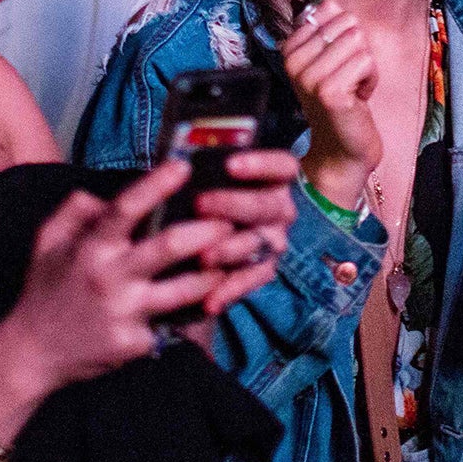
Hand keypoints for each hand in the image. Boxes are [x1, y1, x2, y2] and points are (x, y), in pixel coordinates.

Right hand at [0, 161, 233, 395]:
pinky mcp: (136, 344)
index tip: (184, 166)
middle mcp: (110, 278)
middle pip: (169, 247)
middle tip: (231, 219)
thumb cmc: (45, 290)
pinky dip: (195, 311)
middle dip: (207, 230)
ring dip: (214, 273)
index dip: (157, 184)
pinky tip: (214, 300)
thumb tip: (106, 193)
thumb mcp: (47, 242)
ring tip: (234, 259)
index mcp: (90, 248)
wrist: (32, 354)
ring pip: (185, 290)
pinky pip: (174, 323)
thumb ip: (75, 210)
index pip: (126, 208)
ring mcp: (125, 314)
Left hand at [190, 150, 299, 312]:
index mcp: (272, 180)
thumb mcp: (205, 178)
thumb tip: (178, 161)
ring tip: (204, 257)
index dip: (263, 164)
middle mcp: (279, 210)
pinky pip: (252, 281)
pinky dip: (231, 290)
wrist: (196, 238)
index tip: (230, 164)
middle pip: (269, 206)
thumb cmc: (202, 194)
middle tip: (200, 203)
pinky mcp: (263, 270)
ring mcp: (273, 241)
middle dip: (235, 204)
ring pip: (260, 244)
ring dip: (232, 249)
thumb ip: (202, 171)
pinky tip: (210, 300)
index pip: (284, 167)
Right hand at [282, 0, 381, 210]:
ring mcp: (310, 77)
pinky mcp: (330, 92)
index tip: (338, 63)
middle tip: (348, 77)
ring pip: (360, 41)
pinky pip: (367, 61)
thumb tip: (330, 3)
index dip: (346, 35)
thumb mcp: (329, 59)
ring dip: (366, 66)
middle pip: (349, 23)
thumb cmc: (341, 99)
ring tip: (353, 88)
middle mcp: (294, 61)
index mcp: (290, 48)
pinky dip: (371, 80)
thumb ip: (328, 28)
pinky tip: (358, 98)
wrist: (341, 148)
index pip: (332, 9)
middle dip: (359, 49)